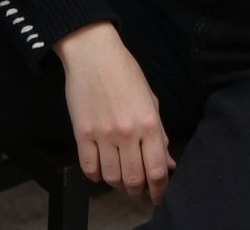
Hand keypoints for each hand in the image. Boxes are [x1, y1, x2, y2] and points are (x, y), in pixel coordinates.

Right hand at [54, 22, 175, 203]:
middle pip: (134, 179)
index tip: (158, 195)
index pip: (157, 169)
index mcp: (149, 122)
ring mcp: (103, 134)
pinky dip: (96, 175)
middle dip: (138, 190)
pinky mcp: (81, 134)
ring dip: (117, 183)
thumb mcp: (150, 99)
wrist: (93, 54)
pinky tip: (101, 168)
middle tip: (138, 188)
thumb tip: (168, 163)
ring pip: (111, 178)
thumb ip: (159, 134)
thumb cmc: (125, 72)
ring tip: (120, 176)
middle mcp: (127, 132)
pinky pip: (89, 169)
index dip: (159, 189)